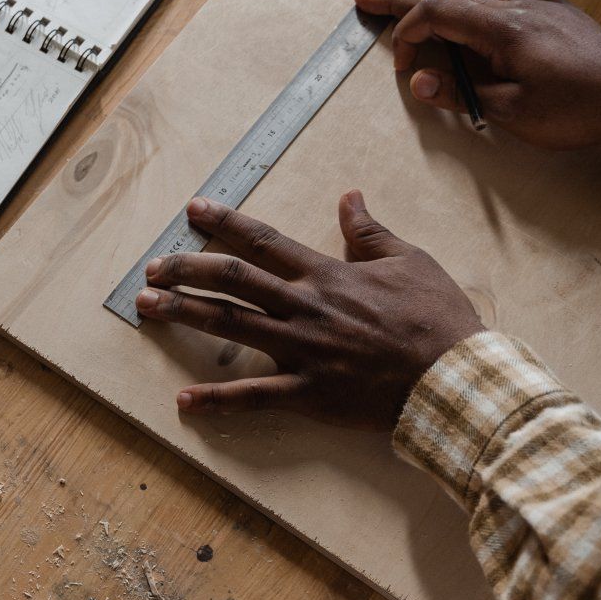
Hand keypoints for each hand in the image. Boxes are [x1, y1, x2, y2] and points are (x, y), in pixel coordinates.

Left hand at [135, 191, 483, 431]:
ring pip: (230, 326)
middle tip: (153, 268)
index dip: (224, 222)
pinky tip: (182, 401)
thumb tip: (349, 198)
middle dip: (185, 269)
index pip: (263, 240)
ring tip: (146, 308)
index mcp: (327, 273)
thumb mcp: (409, 260)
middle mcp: (305, 306)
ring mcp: (303, 350)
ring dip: (183, 314)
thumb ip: (370, 232)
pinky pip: (254, 396)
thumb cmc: (438, 320)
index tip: (193, 211)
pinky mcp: (308, 393)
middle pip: (231, 279)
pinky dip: (216, 400)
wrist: (455, 377)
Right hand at [352, 0, 600, 149]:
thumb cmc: (578, 110)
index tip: (403, 65)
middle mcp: (514, 10)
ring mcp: (535, 7)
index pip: (436, 18)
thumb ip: (463, 95)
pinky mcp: (556, 13)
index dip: (409, 37)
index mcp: (500, 32)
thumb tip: (421, 81)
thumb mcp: (513, 113)